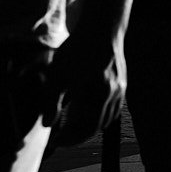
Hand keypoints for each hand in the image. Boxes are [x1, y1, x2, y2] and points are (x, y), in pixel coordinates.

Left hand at [47, 30, 125, 146]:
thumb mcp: (58, 75)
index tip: (55, 142)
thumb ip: (51, 102)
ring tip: (74, 130)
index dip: (69, 138)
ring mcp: (120, 91)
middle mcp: (111, 95)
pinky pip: (113, 110)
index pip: (83, 128)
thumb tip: (47, 125)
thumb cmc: (77, 50)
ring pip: (106, 120)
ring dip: (90, 129)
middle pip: (95, 127)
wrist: (102, 30)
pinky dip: (101, 118)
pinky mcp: (122, 86)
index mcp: (95, 94)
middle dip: (78, 136)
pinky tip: (90, 116)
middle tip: (62, 139)